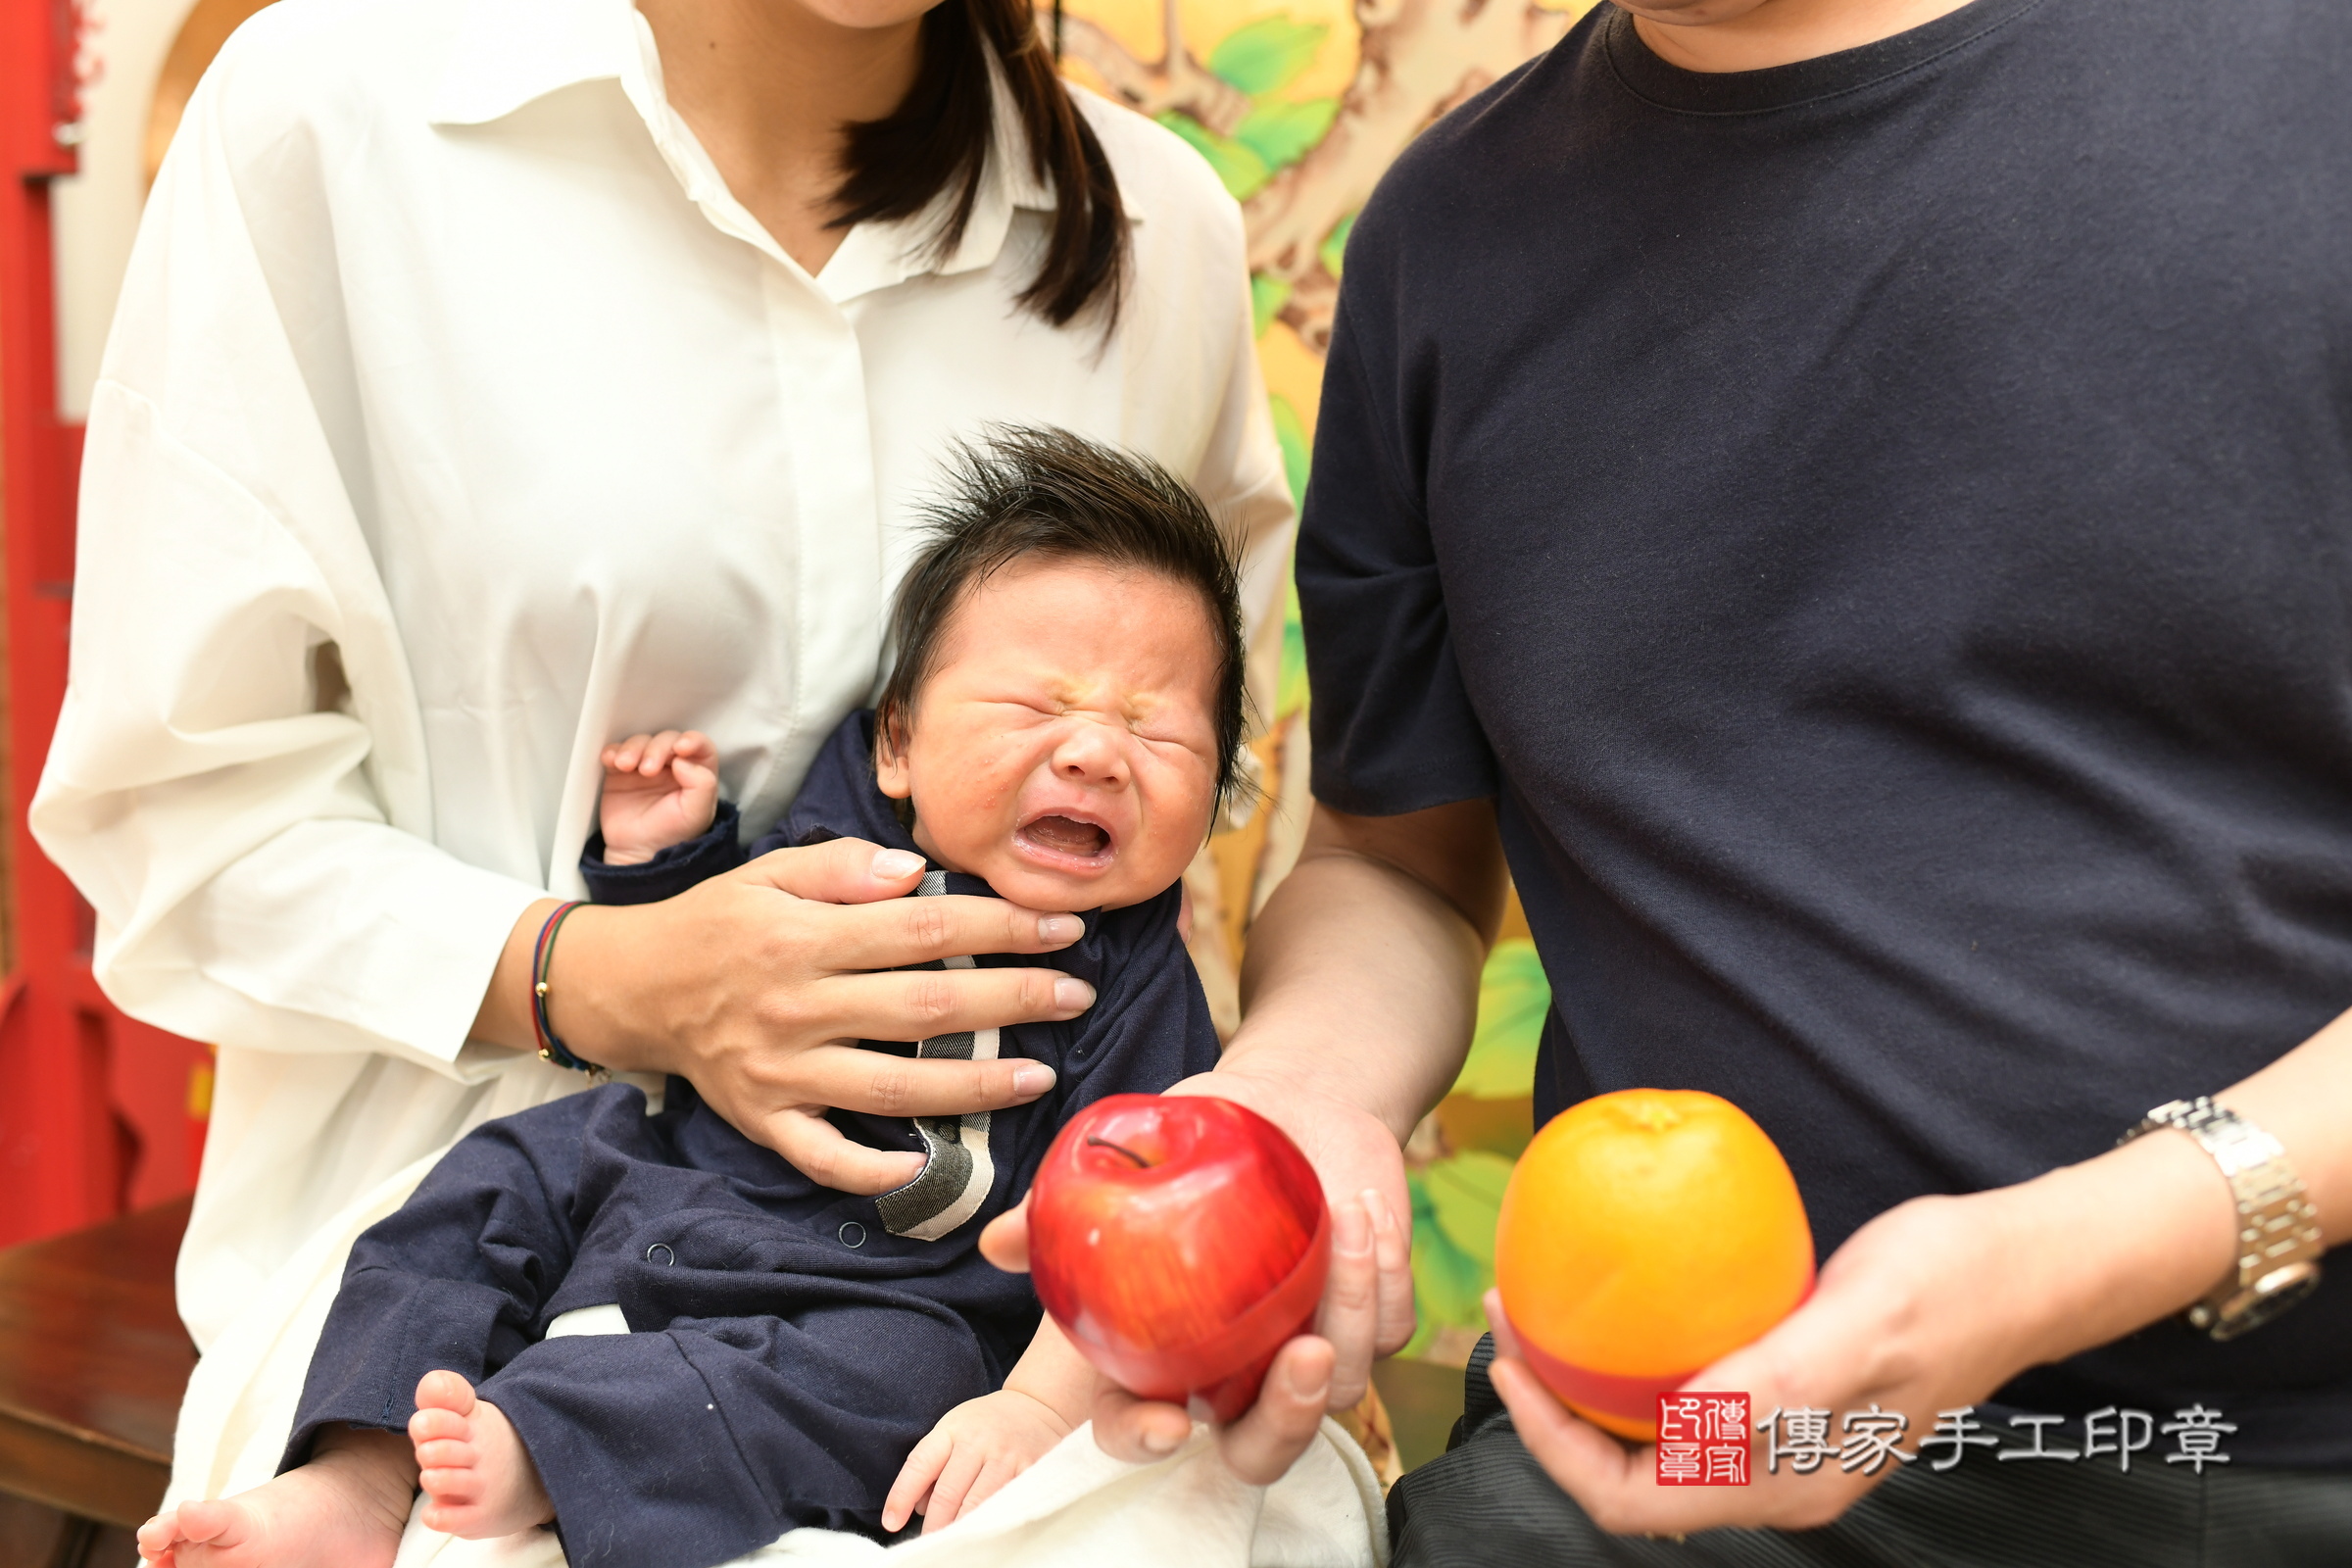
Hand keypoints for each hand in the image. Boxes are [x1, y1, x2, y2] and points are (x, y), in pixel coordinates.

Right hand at [506, 836, 1099, 1192]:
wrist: (634, 987)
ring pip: (893, 1085)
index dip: (1001, 927)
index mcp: (804, 936)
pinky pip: (824, 1156)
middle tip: (1077, 995)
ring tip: (1040, 1076)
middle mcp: (797, 1005)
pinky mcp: (766, 1120)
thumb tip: (917, 874)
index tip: (1062, 928)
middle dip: (1013, 1001)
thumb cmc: (718, 922)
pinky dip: (873, 1169)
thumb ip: (844, 866)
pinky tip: (927, 1164)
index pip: (924, 930)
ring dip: (974, 1085)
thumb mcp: (771, 872)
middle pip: (925, 1007)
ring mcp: (783, 1070)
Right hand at [598, 730, 718, 865]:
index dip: (692, 740)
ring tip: (626, 766)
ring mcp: (644, 766)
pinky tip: (611, 761)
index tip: (681, 748)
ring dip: (633, 748)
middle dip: (657, 748)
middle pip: (667, 740)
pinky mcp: (619, 771)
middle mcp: (672, 765)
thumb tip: (683, 759)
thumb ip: (702, 784)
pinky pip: (616, 751)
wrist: (637, 852)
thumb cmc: (672, 834)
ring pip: (641, 741)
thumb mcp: (698, 814)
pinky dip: (613, 751)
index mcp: (696, 773)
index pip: (700, 746)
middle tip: (648, 769)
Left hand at [882, 1388, 1072, 1533]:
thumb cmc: (986, 1424)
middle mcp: (979, 1441)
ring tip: (952, 1544)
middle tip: (927, 1546)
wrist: (1039, 1405)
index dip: (901, 1496)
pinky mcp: (1032, 1468)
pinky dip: (994, 1521)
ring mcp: (1007, 1455)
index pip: (920, 1465)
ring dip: (961, 1528)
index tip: (891, 1523)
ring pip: (978, 1503)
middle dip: (935, 1525)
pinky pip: (1008, 1503)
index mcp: (952, 1430)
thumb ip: (932, 1466)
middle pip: (948, 1493)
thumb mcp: (953, 1430)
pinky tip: (985, 1532)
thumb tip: (919, 1509)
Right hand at [978, 1068, 1414, 1486]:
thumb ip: (1066, 1202)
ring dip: (1348, 1309)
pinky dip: (1383, 1277)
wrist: (1290, 1099)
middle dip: (1284, 1423)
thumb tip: (999, 1241)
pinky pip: (1388, 1331)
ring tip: (1344, 1218)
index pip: (1140, 1424)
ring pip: (1337, 1385)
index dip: (1145, 1438)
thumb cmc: (1197, 1135)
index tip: (1170, 1424)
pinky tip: (1368, 1213)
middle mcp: (1237, 1369)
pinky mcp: (1370, 1321)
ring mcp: (1307, 1349)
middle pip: (1258, 1449)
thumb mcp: (1134, 1153)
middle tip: (1302, 1357)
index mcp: (1164, 1351)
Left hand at [1485, 1125, 2236, 1531]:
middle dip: (1552, 1417)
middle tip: (1511, 1326)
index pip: (1630, 1502)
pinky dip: (1634, 1370)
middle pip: (1628, 1484)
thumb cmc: (1948, 1283)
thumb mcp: (1862, 1320)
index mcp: (1786, 1484)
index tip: (1512, 1359)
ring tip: (1543, 1317)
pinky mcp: (1790, 1405)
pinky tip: (1615, 1310)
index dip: (1552, 1445)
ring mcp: (1785, 1449)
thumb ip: (1779, 1380)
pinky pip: (1686, 1407)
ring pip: (1652, 1448)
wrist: (2022, 1268)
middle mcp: (1778, 1483)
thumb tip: (1689, 1419)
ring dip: (1586, 1394)